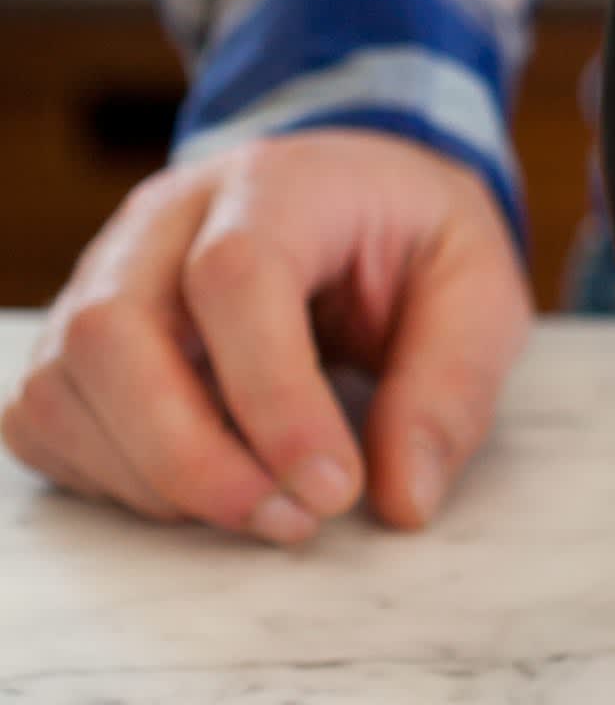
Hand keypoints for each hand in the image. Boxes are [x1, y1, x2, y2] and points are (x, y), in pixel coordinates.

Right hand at [3, 129, 532, 542]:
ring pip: (63, 384)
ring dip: (153, 480)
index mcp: (275, 183)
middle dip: (191, 457)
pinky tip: (197, 488)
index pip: (234, 277)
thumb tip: (402, 500)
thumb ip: (451, 385)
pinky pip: (44, 420)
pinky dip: (109, 478)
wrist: (354, 192)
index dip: (273, 397)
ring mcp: (103, 273)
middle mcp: (164, 219)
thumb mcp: (479, 286)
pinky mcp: (73, 336)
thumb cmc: (411, 239)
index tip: (333, 489)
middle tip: (289, 521)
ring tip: (261, 509)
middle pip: (113, 332)